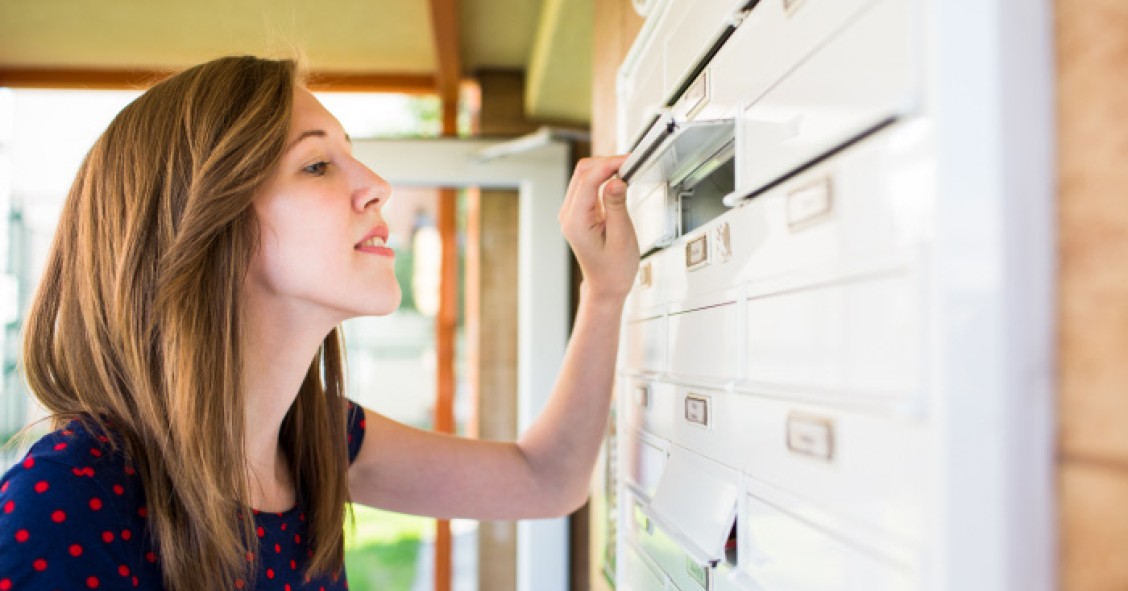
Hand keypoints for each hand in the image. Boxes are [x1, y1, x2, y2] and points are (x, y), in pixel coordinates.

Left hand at [557, 155, 639, 301]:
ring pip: (584, 175)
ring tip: (627, 169)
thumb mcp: (622, 237)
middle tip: (630, 163)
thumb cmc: (614, 269)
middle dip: (606, 162)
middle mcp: (569, 215)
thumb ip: (617, 206)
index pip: (587, 180)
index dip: (608, 165)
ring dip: (605, 168)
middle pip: (582, 172)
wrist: (606, 285)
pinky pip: (588, 185)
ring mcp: (571, 212)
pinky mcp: (579, 212)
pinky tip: (618, 179)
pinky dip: (603, 177)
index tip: (627, 160)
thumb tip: (615, 180)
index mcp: (576, 222)